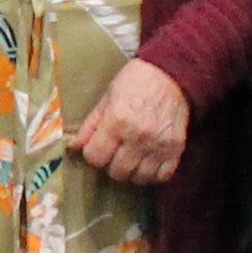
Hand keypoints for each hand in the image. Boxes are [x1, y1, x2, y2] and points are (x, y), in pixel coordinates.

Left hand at [77, 56, 192, 185]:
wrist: (172, 74)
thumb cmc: (136, 82)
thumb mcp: (107, 97)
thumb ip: (91, 124)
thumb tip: (74, 146)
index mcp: (117, 121)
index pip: (96, 157)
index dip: (93, 154)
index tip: (97, 148)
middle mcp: (138, 137)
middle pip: (117, 171)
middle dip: (110, 164)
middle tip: (114, 154)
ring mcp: (159, 145)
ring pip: (139, 178)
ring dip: (131, 172)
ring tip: (130, 159)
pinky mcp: (177, 149)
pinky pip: (162, 176)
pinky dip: (153, 174)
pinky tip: (147, 163)